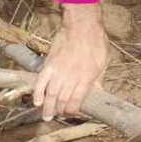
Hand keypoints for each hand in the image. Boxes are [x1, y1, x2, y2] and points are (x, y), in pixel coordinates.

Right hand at [33, 3, 107, 119]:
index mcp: (87, 77)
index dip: (73, 111)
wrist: (82, 25)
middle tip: (58, 116)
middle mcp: (72, 77)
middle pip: (62, 100)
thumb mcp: (104, 61)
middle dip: (60, 111)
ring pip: (51, 94)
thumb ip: (98, 79)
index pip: (76, 101)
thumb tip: (98, 92)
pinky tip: (37, 101)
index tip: (72, 113)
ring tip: (46, 116)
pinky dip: (37, 93)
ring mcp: (59, 71)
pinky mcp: (49, 64)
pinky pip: (41, 82)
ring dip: (47, 107)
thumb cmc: (96, 42)